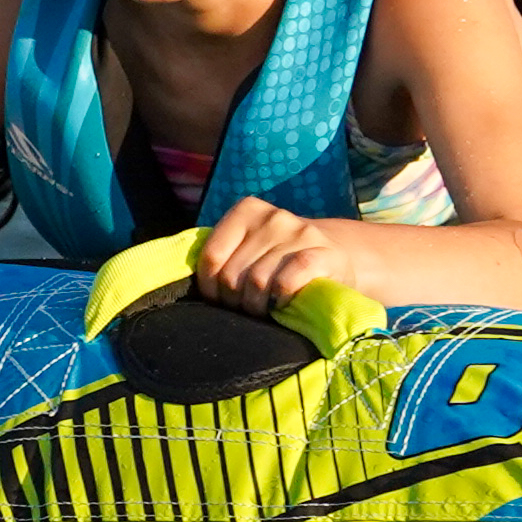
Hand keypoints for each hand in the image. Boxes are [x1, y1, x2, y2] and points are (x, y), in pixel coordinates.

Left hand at [186, 197, 354, 312]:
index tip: (219, 300)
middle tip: (244, 310)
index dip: (209, 287)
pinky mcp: (321, 254)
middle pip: (232, 274)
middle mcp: (273, 216)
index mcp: (247, 210)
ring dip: (256, 306)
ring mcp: (299, 233)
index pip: (211, 255)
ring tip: (263, 311)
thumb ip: (223, 255)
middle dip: (234, 302)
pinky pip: (285, 283)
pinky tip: (283, 304)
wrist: (339, 256)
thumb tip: (182, 282)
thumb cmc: (281, 259)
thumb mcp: (251, 247)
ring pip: (257, 282)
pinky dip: (279, 301)